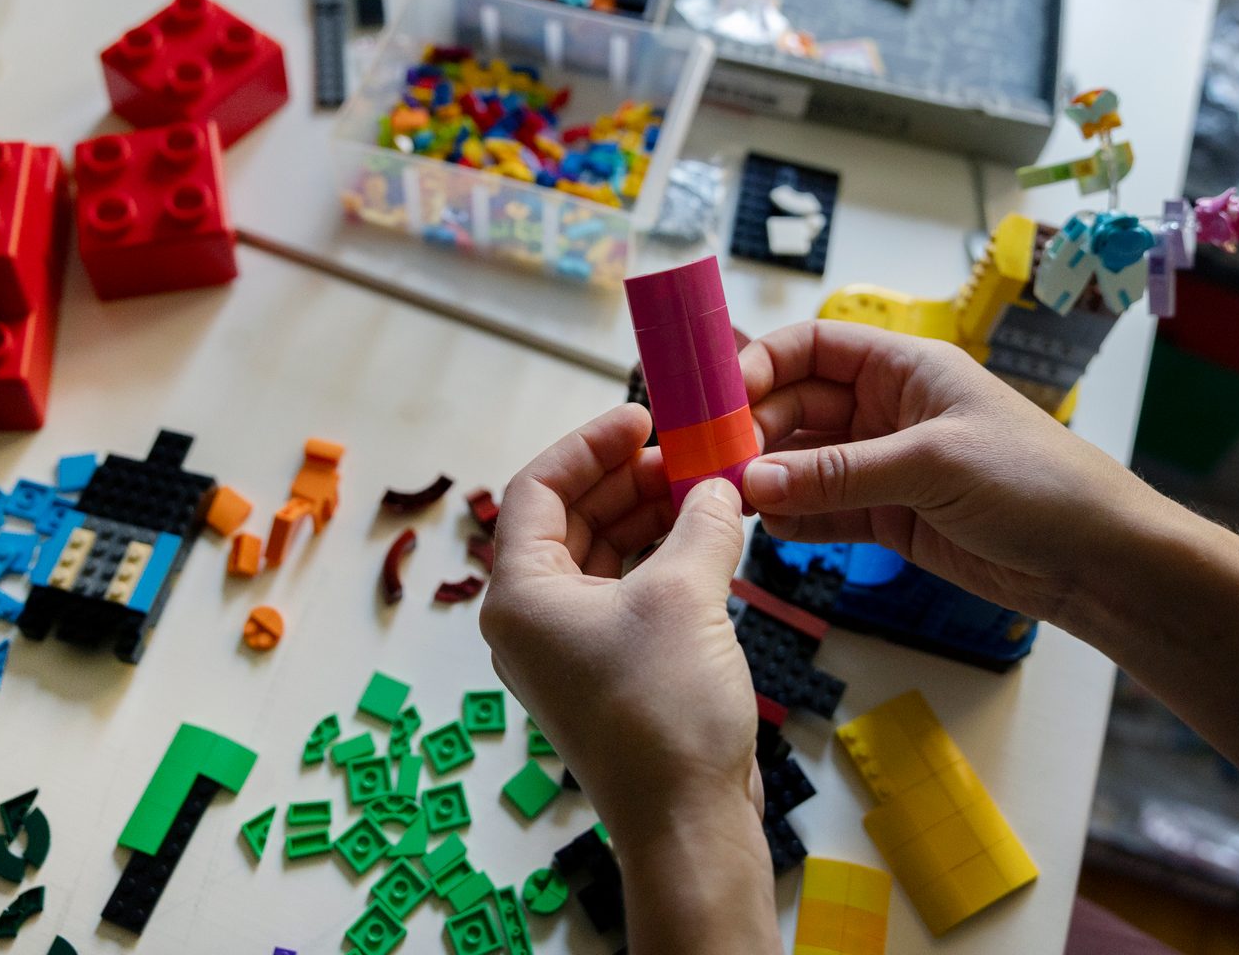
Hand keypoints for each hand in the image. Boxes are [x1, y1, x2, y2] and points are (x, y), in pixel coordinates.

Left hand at [481, 404, 779, 953]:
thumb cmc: (665, 712)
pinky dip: (660, 559)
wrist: (686, 820)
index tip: (641, 418)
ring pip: (601, 555)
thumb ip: (701, 523)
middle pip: (570, 519)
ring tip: (704, 487)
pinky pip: (625, 592)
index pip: (536, 489)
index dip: (589, 445)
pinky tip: (707, 539)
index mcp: (520, 594)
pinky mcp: (608, 672)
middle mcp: (532, 619)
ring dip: (648, 516)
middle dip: (626, 478)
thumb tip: (719, 486)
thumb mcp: (686, 594)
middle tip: (684, 450)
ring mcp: (569, 649)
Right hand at [739, 320, 1165, 626]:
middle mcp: (889, 410)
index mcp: (906, 368)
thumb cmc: (1036, 482)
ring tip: (730, 502)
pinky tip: (771, 533)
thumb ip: (839, 474)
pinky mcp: (890, 519)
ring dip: (768, 480)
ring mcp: (886, 466)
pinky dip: (796, 522)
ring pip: (804, 463)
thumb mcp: (932, 465)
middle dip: (755, 430)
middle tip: (718, 464)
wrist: (1097, 559)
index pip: (814, 347)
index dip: (764, 364)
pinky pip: (825, 512)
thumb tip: (756, 482)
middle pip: (797, 405)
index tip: (724, 398)